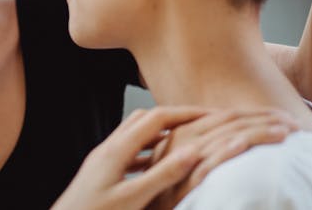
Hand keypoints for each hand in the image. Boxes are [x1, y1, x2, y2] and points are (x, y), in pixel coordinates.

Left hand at [51, 107, 211, 209]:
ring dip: (160, 133)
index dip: (185, 113)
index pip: (156, 118)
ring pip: (136, 134)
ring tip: (186, 141)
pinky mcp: (100, 172)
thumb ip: (162, 175)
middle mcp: (107, 148)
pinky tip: (159, 165)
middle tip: (201, 123)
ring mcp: (102, 160)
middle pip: (145, 119)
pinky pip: (129, 152)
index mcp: (116, 150)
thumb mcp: (133, 199)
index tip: (210, 114)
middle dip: (174, 118)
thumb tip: (193, 151)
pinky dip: (148, 152)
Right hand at [146, 108, 298, 209]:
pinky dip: (228, 150)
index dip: (255, 113)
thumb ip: (201, 150)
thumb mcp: (181, 166)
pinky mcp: (184, 184)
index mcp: (180, 134)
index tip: (281, 116)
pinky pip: (209, 163)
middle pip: (227, 122)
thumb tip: (233, 141)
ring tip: (286, 131)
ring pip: (224, 138)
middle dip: (263, 118)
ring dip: (257, 132)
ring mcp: (181, 161)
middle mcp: (179, 142)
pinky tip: (246, 143)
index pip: (224, 116)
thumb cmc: (163, 194)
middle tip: (294, 122)